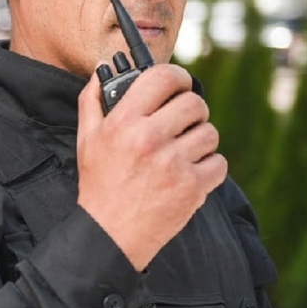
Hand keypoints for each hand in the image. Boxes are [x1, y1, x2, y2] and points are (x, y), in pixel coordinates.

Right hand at [76, 64, 226, 270]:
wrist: (109, 234)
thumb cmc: (99, 185)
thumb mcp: (87, 140)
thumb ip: (92, 101)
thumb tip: (102, 73)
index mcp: (123, 122)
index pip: (163, 77)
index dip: (178, 76)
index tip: (180, 85)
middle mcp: (149, 139)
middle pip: (194, 103)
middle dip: (193, 111)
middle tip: (184, 123)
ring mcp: (173, 164)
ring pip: (210, 133)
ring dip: (201, 141)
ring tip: (184, 153)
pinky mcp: (191, 187)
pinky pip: (219, 163)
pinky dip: (209, 168)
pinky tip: (191, 174)